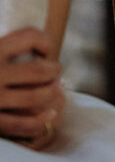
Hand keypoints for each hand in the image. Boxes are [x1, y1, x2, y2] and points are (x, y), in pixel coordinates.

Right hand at [0, 28, 64, 148]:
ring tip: (58, 89)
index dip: (44, 42)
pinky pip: (20, 124)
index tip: (46, 50)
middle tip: (57, 71)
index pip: (29, 37)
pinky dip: (40, 121)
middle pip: (37, 70)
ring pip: (33, 98)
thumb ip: (8, 46)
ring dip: (51, 94)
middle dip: (53, 71)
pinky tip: (51, 116)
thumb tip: (40, 48)